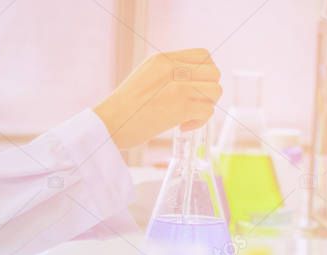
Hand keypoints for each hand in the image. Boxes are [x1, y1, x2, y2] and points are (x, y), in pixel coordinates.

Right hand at [93, 49, 221, 149]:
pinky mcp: (180, 107)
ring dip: (207, 106)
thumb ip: (167, 72)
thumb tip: (193, 80)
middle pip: (214, 72)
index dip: (206, 72)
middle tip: (195, 103)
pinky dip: (199, 122)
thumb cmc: (125, 106)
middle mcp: (173, 68)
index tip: (196, 87)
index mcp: (163, 58)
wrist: (110, 123)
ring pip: (215, 90)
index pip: (204, 55)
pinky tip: (183, 126)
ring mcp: (178, 87)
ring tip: (189, 115)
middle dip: (209, 90)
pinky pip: (207, 111)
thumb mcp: (144, 75)